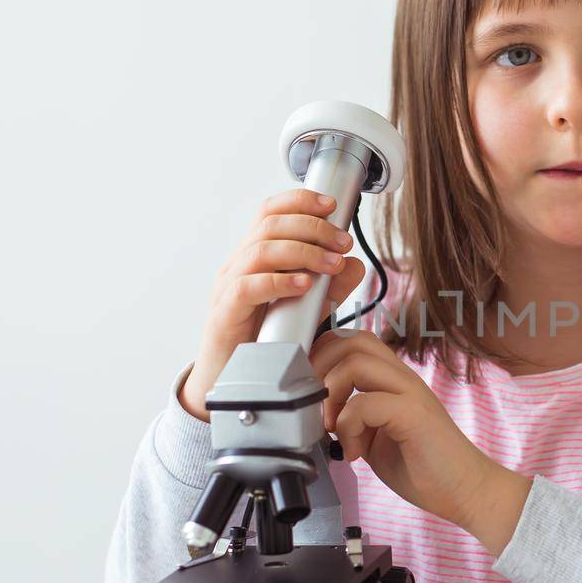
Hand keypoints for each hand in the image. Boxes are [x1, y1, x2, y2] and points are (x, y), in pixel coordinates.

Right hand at [180, 188, 368, 420]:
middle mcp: (238, 264)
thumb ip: (331, 286)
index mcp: (254, 256)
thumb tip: (355, 264)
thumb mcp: (307, 308)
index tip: (332, 206)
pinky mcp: (226, 312)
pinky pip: (248, 287)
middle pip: (271, 224)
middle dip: (313, 228)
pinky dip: (279, 281)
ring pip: (262, 250)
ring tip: (331, 264)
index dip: (300, 201)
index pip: (271, 211)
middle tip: (343, 243)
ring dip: (303, 252)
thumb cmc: (265, 340)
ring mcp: (228, 286)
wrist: (232, 381)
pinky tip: (304, 285)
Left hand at [310, 328, 531, 544]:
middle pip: (352, 340)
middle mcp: (402, 378)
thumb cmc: (424, 467)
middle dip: (319, 367)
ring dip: (331, 394)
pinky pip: (365, 403)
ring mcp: (410, 393)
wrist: (464, 490)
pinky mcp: (413, 414)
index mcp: (393, 381)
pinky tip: (354, 452)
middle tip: (314, 404)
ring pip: (356, 362)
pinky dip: (348, 427)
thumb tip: (319, 416)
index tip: (310, 390)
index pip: (353, 341)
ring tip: (332, 427)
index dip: (323, 356)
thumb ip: (352, 419)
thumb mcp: (375, 437)